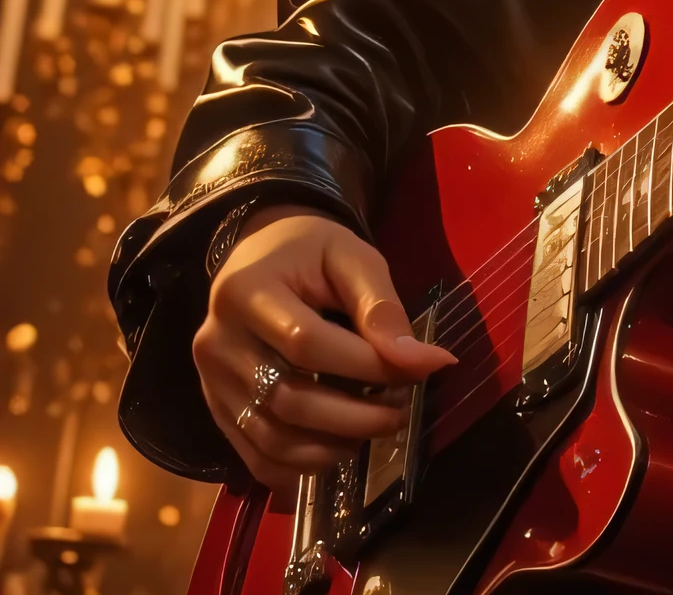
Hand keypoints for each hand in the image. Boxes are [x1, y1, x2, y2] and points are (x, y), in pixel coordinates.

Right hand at [194, 206, 457, 495]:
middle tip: (400, 413)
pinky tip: (340, 450)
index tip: (416, 371)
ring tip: (376, 429)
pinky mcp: (215, 409)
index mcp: (247, 292)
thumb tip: (420, 362)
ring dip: (331, 448)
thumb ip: (381, 307)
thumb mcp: (352, 257)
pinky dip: (300, 466)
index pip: (306, 343)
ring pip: (270, 438)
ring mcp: (209, 382)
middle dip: (354, 416)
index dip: (364, 365)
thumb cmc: (310, 250)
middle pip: (286, 399)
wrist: (258, 254)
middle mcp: (217, 343)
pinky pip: (254, 454)